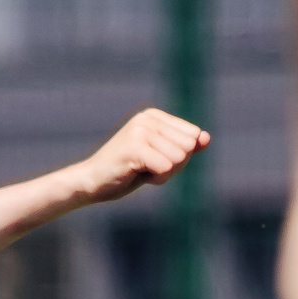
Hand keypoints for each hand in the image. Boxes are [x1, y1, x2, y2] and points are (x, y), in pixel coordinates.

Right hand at [75, 108, 209, 204]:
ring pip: (178, 159)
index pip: (193, 137)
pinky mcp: (135, 146)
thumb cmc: (125, 172)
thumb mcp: (160, 157)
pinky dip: (155, 179)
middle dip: (172, 166)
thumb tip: (206, 138)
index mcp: (154, 115)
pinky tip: (134, 174)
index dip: (178, 157)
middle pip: (188, 147)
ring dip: (162, 174)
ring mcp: (141, 130)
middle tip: (146, 168)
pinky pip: (165, 168)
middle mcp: (147, 118)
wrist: (90, 183)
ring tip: (139, 170)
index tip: (153, 160)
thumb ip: (184, 146)